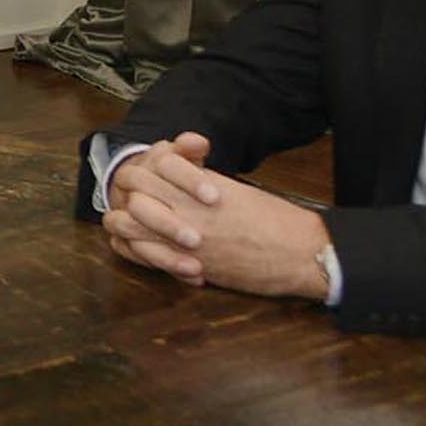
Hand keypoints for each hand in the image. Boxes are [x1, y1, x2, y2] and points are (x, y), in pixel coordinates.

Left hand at [102, 134, 331, 301]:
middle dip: (126, 190)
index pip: (151, 162)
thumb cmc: (275, 221)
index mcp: (200, 181)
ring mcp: (183, 235)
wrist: (300, 252)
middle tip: (135, 203)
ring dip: (125, 223)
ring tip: (136, 229)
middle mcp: (187, 203)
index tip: (152, 182)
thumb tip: (183, 179)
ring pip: (124, 221)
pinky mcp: (189, 263)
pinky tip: (144, 252)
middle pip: (131, 184)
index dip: (144, 169)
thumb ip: (202, 183)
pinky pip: (140, 254)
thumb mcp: (235, 191)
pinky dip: (135, 252)